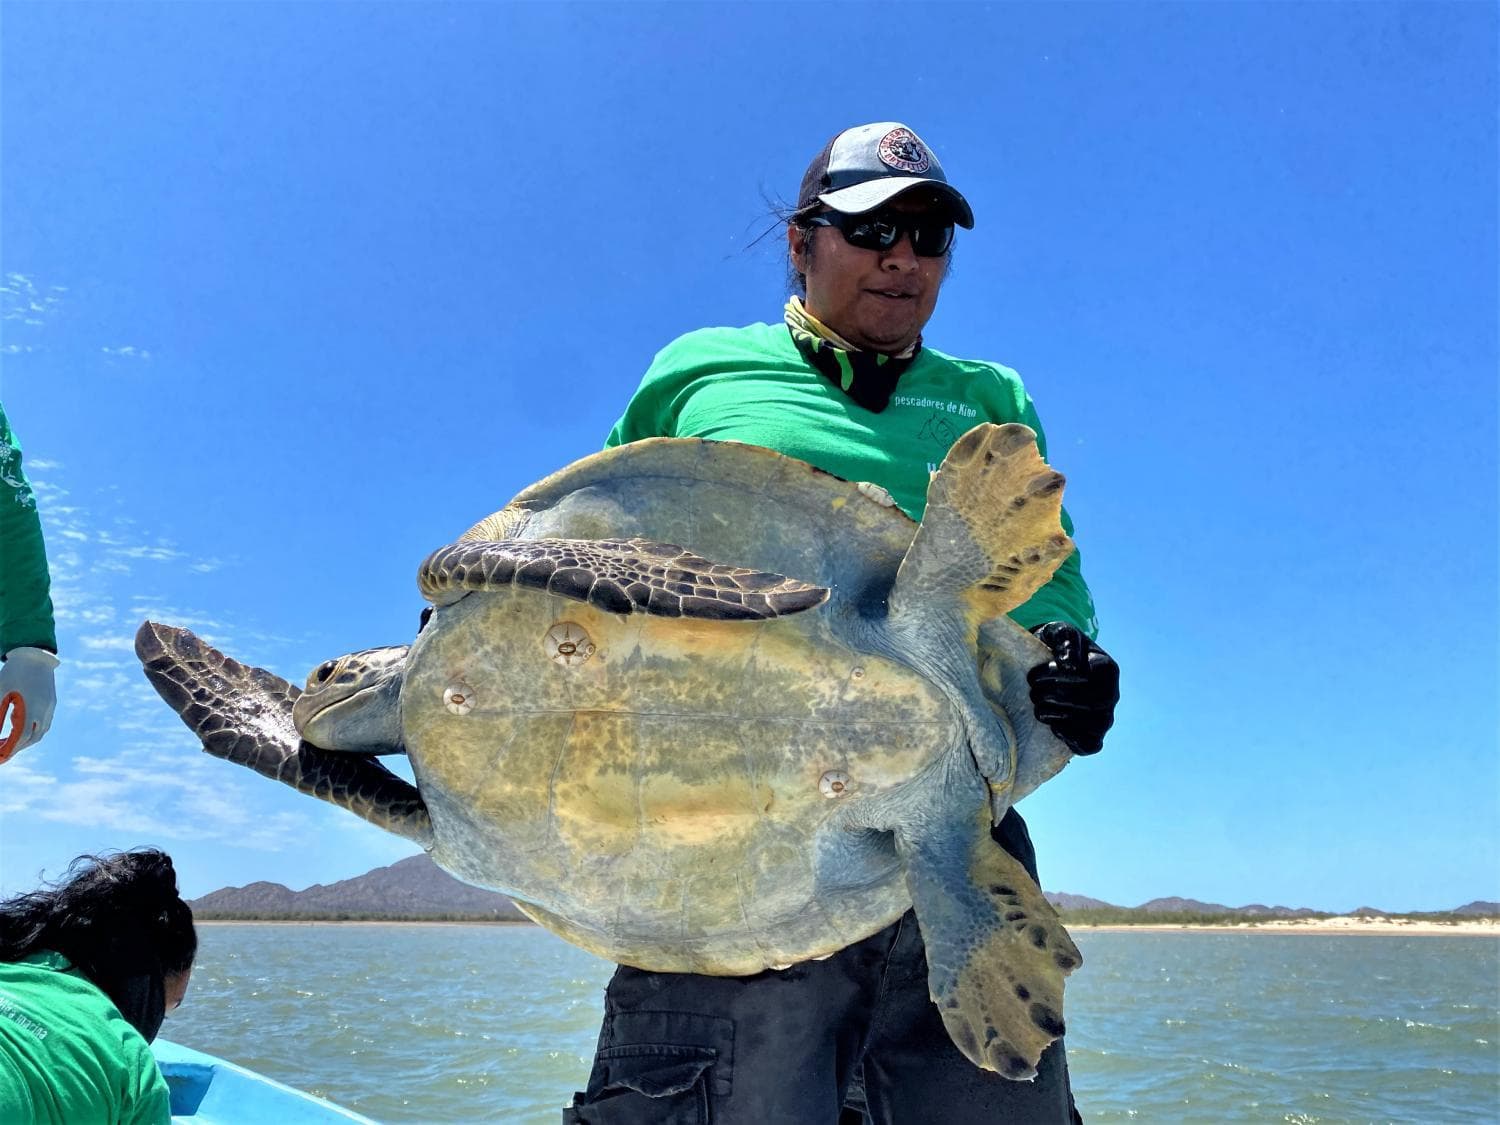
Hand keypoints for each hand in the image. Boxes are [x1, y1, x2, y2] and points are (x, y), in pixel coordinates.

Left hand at [0, 647, 58, 752]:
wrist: (35, 653)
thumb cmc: (14, 672)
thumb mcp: (0, 692)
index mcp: (32, 708)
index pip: (22, 737)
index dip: (9, 749)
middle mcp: (44, 710)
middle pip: (33, 738)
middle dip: (17, 747)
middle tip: (2, 752)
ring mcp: (50, 706)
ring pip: (41, 731)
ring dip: (26, 739)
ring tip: (9, 741)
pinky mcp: (51, 701)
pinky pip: (44, 722)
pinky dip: (33, 729)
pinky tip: (20, 725)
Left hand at [1027, 623, 1117, 755]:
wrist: (1047, 667)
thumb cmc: (1054, 648)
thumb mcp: (1057, 632)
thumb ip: (1064, 638)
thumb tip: (1070, 663)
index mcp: (1107, 668)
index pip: (1090, 677)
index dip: (1060, 677)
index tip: (1035, 673)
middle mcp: (1111, 694)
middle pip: (1093, 702)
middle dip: (1057, 697)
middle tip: (1033, 690)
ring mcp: (1104, 717)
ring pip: (1093, 725)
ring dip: (1060, 716)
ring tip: (1039, 706)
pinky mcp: (1094, 736)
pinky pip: (1090, 745)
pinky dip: (1072, 738)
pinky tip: (1053, 725)